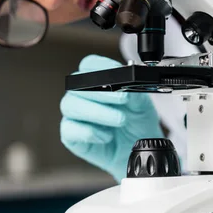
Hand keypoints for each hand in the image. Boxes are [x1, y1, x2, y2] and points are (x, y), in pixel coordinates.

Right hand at [60, 55, 163, 181]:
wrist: (139, 147)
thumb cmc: (138, 122)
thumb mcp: (143, 105)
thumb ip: (134, 93)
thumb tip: (125, 87)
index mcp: (99, 80)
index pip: (90, 64)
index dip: (101, 67)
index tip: (118, 77)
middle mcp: (83, 94)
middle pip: (77, 84)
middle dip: (101, 92)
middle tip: (124, 100)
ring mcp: (75, 114)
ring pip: (71, 105)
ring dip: (97, 112)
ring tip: (120, 120)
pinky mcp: (70, 135)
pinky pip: (69, 128)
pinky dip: (90, 132)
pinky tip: (107, 136)